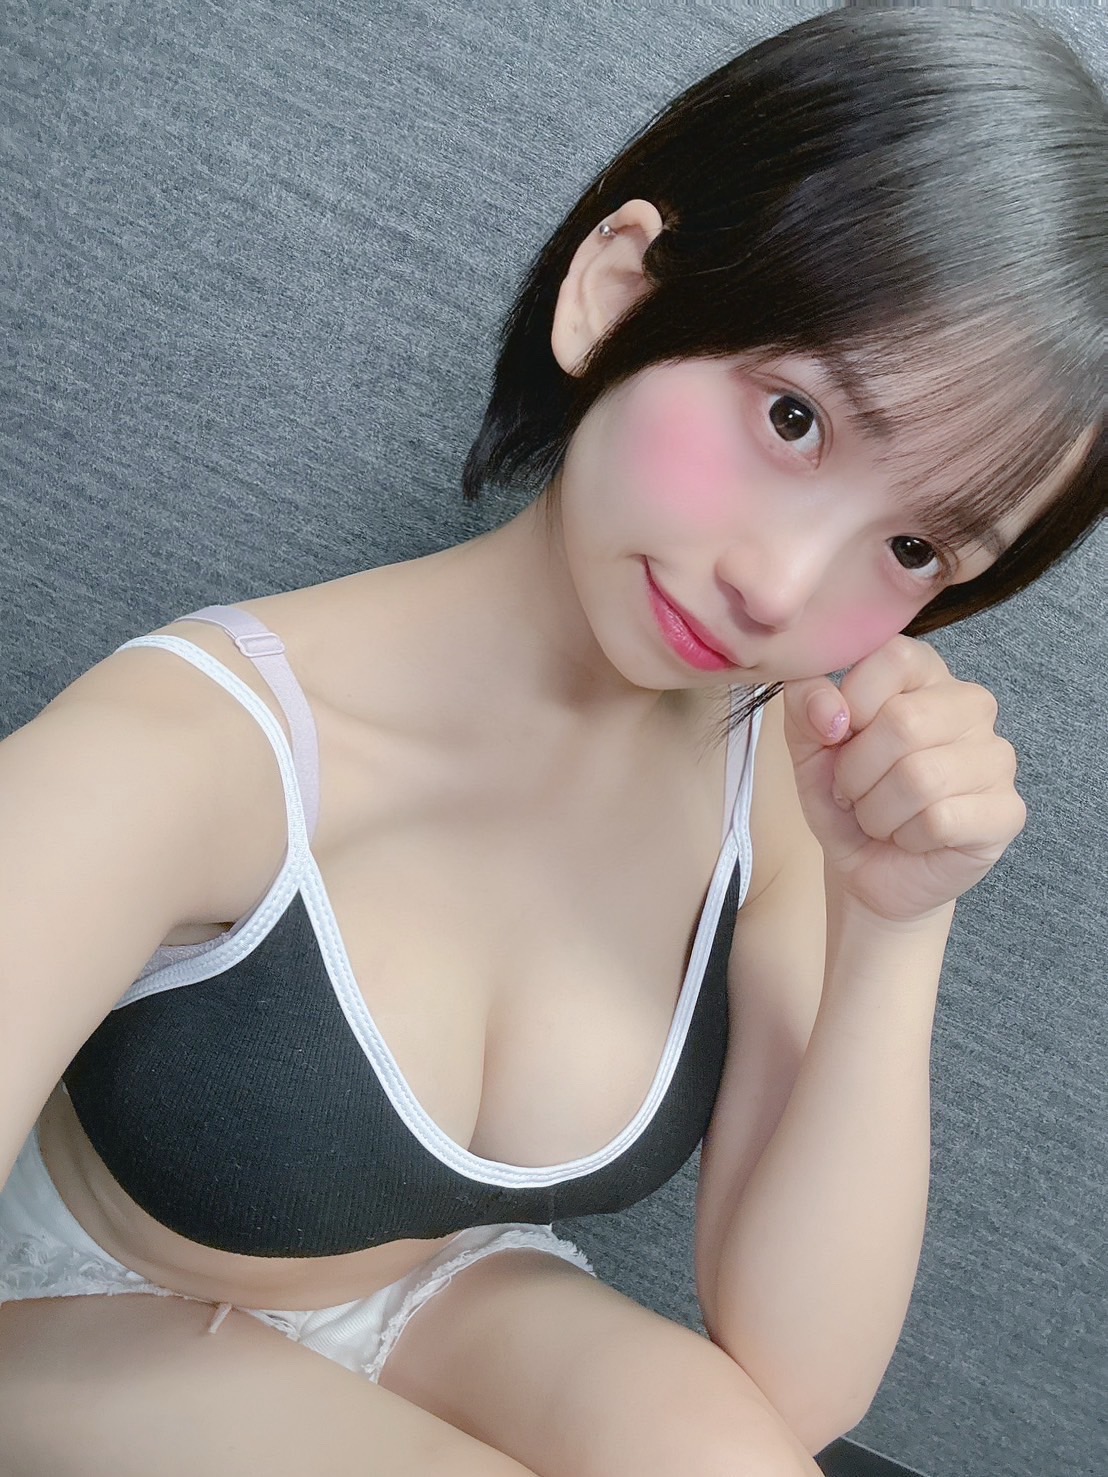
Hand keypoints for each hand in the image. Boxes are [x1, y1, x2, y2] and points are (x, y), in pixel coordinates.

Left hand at [782, 636, 1026, 923]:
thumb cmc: (844, 799)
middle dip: (857, 771)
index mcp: (926, 673)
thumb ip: (806, 706)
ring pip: (920, 777)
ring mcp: (997, 758)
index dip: (852, 704)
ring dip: (878, 811)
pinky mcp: (1007, 811)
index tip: (839, 738)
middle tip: (854, 791)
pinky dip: (907, 837)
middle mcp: (971, 705)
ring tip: (880, 816)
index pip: (894, 657)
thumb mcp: (807, 746)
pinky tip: (911, 837)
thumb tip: (832, 711)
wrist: (867, 871)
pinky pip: (941, 819)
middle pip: (905, 721)